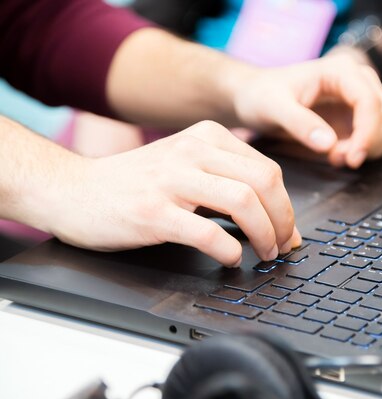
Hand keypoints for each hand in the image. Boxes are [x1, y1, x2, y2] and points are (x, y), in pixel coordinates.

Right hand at [49, 121, 300, 266]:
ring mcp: (171, 180)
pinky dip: (229, 250)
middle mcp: (192, 151)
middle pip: (264, 181)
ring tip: (264, 253)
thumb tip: (275, 216)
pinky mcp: (153, 211)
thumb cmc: (134, 184)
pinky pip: (207, 232)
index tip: (288, 230)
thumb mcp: (185, 165)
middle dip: (283, 219)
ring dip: (264, 234)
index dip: (287, 205)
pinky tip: (231, 259)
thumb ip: (227, 180)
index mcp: (206, 137)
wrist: (72, 189)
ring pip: (242, 201)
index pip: (267, 169)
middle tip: (283, 244)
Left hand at [232, 55, 381, 168]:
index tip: (353, 158)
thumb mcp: (274, 107)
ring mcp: (361, 100)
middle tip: (337, 159)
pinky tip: (340, 155)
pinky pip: (381, 137)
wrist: (255, 97)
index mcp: (341, 71)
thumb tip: (329, 144)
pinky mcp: (359, 118)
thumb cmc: (262, 95)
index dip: (368, 133)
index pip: (370, 101)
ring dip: (370, 149)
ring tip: (336, 157)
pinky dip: (368, 151)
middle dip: (368, 144)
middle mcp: (358, 81)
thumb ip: (300, 123)